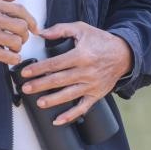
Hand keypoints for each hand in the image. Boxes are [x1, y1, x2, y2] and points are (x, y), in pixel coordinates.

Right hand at [0, 0, 38, 67]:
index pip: (20, 10)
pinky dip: (13, 58)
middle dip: (24, 36)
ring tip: (11, 48)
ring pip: (17, 42)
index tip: (34, 28)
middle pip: (22, 27)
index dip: (31, 20)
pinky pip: (10, 56)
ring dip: (17, 48)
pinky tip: (8, 56)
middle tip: (19, 40)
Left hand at [18, 22, 132, 124]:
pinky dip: (71, 116)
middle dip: (40, 85)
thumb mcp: (82, 29)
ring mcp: (92, 85)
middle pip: (59, 80)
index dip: (39, 68)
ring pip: (69, 95)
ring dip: (52, 100)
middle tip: (26, 88)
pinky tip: (58, 120)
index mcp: (81, 55)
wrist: (124, 54)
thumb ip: (60, 29)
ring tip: (39, 102)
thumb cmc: (101, 40)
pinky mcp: (96, 94)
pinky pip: (83, 108)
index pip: (55, 63)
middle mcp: (86, 72)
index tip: (26, 72)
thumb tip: (40, 33)